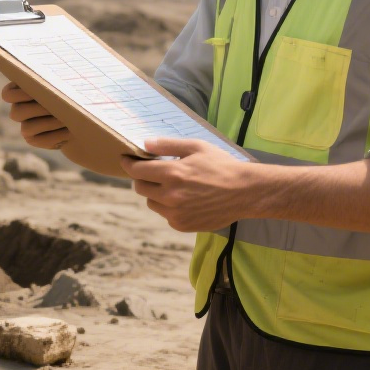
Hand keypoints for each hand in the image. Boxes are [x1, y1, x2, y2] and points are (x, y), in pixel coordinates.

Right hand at [0, 82, 70, 149]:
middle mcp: (19, 109)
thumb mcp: (64, 82)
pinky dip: (56, 135)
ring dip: (49, 123)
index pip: (8, 95)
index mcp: (20, 91)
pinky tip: (70, 131)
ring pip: (27, 128)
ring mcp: (25, 126)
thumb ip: (56, 80)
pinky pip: (41, 140)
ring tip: (67, 118)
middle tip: (59, 104)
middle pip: (17, 112)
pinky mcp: (34, 140)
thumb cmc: (70, 90)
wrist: (78, 112)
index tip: (38, 89)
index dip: (19, 94)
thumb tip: (58, 80)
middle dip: (39, 109)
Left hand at [121, 138, 257, 232]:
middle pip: (140, 187)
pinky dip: (168, 206)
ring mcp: (175, 213)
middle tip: (152, 170)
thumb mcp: (196, 147)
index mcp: (172, 173)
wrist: (244, 192)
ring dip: (154, 193)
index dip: (128, 163)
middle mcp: (170, 196)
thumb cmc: (221, 165)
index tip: (125, 159)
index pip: (137, 170)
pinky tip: (184, 199)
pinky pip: (165, 215)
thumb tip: (145, 143)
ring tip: (172, 185)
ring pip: (151, 202)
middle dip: (142, 177)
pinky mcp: (181, 225)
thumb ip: (168, 144)